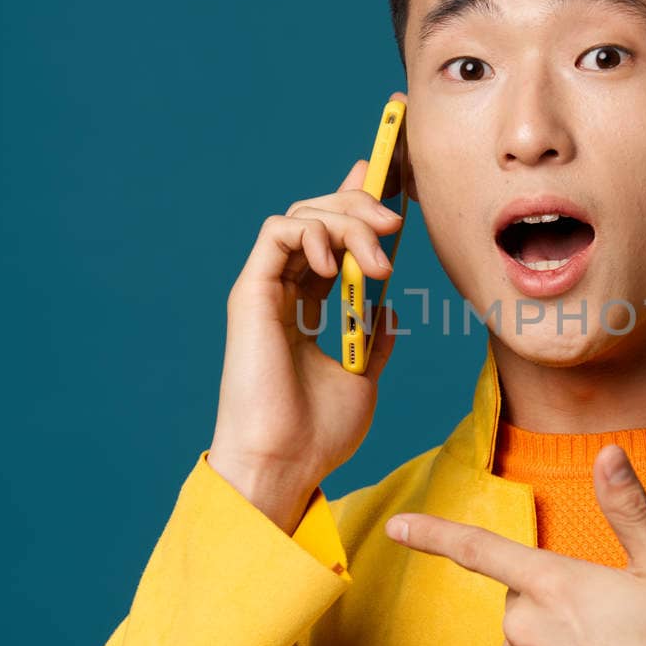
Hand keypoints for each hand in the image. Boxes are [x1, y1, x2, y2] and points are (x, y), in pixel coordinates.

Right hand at [207, 92, 410, 530]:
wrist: (286, 462)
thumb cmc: (317, 433)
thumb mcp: (363, 377)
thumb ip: (374, 337)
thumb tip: (388, 308)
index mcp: (304, 308)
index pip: (328, 239)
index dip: (355, 204)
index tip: (389, 183)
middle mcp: (282, 292)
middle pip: (318, 217)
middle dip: (360, 207)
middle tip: (395, 225)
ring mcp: (264, 289)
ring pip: (302, 217)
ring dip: (347, 224)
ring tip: (378, 265)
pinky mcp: (250, 292)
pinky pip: (277, 231)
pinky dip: (312, 232)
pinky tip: (336, 263)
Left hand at [385, 443, 645, 645]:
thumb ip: (626, 507)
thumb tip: (608, 453)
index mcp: (554, 583)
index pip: (479, 549)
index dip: (433, 533)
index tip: (396, 526)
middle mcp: (523, 629)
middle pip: (521, 598)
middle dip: (554, 602)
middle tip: (611, 627)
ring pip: (521, 642)